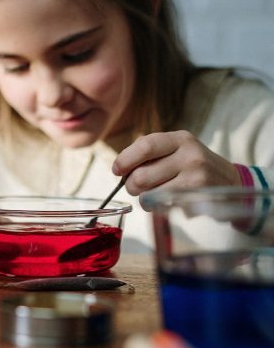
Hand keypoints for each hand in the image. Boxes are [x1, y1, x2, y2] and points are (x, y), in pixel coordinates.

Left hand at [115, 131, 240, 196]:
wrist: (231, 183)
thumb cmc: (192, 166)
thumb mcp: (176, 149)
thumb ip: (148, 152)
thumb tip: (120, 167)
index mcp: (180, 139)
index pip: (145, 146)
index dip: (124, 160)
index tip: (117, 170)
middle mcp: (190, 155)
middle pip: (140, 176)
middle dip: (131, 186)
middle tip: (138, 187)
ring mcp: (196, 177)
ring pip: (148, 195)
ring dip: (144, 199)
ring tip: (154, 194)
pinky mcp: (197, 198)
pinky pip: (161, 207)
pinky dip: (157, 207)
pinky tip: (168, 201)